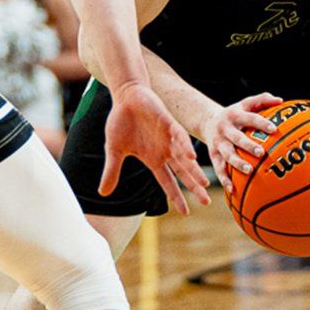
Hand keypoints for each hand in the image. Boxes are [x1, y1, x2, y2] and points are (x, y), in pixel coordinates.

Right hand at [100, 83, 209, 213]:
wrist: (125, 97)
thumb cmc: (121, 123)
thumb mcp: (114, 151)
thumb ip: (112, 171)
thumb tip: (102, 194)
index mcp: (153, 159)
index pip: (168, 182)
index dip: (176, 197)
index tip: (185, 212)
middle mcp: (165, 151)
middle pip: (182, 173)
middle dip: (194, 187)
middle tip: (206, 203)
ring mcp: (168, 138)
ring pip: (185, 158)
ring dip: (193, 171)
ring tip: (203, 184)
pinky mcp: (168, 123)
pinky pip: (179, 137)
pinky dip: (185, 147)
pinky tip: (192, 158)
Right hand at [203, 92, 279, 195]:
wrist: (207, 122)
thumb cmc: (235, 114)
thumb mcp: (245, 104)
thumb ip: (262, 100)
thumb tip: (281, 100)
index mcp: (235, 115)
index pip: (250, 118)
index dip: (261, 123)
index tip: (274, 129)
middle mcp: (225, 129)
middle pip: (237, 138)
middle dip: (248, 145)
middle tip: (261, 152)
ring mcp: (218, 143)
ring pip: (227, 154)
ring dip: (237, 163)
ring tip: (248, 170)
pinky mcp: (213, 155)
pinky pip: (218, 168)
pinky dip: (225, 179)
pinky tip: (233, 190)